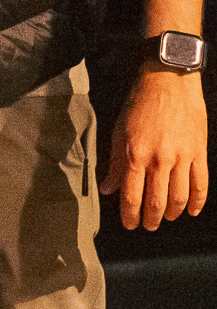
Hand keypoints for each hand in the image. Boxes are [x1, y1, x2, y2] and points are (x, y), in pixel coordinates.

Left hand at [101, 67, 208, 229]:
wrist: (168, 81)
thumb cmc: (139, 104)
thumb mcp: (118, 132)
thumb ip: (115, 163)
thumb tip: (108, 188)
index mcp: (135, 155)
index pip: (131, 195)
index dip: (130, 214)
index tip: (130, 225)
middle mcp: (159, 160)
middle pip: (157, 201)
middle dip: (152, 219)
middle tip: (148, 227)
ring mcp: (182, 157)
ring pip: (179, 196)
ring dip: (173, 213)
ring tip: (167, 219)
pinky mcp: (199, 152)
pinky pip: (200, 183)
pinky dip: (197, 201)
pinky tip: (191, 210)